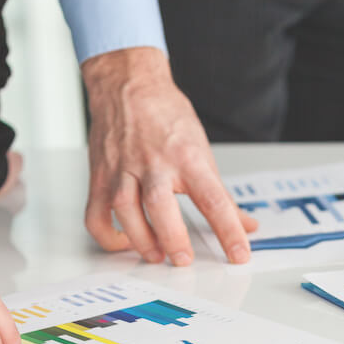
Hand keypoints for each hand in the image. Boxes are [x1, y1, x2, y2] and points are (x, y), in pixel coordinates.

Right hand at [82, 48, 257, 265]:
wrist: (127, 83)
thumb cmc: (166, 115)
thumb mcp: (202, 150)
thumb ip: (222, 194)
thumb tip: (247, 224)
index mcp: (187, 157)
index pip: (213, 199)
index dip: (229, 230)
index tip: (239, 254)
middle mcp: (154, 163)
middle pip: (160, 204)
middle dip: (172, 237)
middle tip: (183, 260)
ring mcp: (123, 169)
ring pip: (124, 209)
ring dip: (141, 239)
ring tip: (157, 255)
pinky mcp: (100, 175)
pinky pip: (96, 213)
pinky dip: (108, 235)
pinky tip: (125, 242)